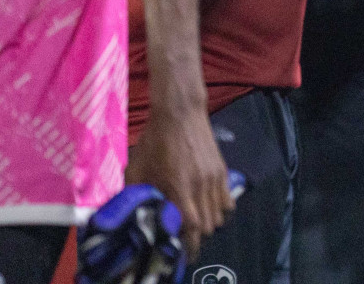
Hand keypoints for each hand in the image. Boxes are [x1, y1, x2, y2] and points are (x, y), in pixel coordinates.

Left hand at [127, 105, 234, 257]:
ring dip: (208, 224)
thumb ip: (138, 193)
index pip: (190, 226)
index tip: (182, 251)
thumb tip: (136, 214)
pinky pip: (228, 200)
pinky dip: (221, 209)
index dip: (188, 243)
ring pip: (219, 215)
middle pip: (207, 225)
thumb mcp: (138, 167)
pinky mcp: (223, 170)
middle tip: (186, 240)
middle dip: (197, 237)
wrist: (180, 113)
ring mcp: (215, 178)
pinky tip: (210, 209)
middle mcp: (201, 186)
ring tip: (196, 224)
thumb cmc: (155, 140)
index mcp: (179, 187)